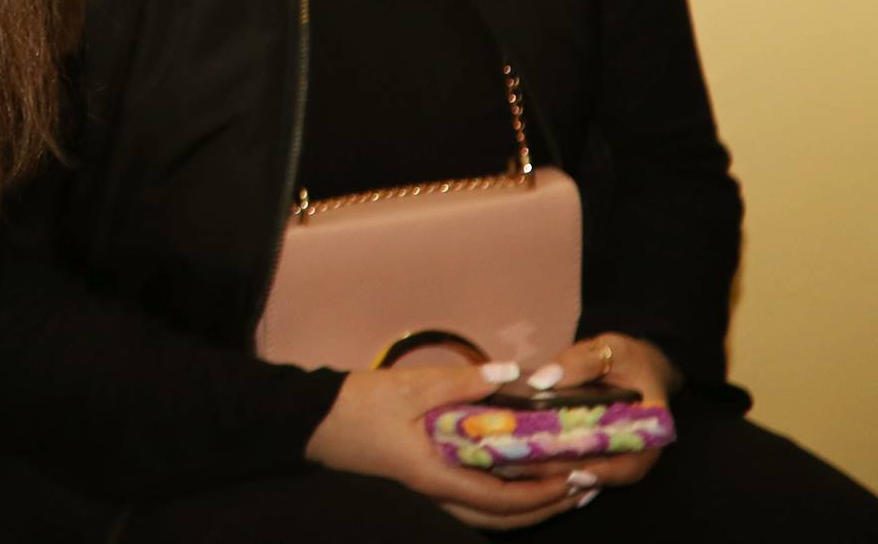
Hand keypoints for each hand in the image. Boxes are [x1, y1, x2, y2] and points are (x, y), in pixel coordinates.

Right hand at [306, 363, 582, 529]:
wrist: (309, 419)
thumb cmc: (356, 405)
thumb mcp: (409, 387)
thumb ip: (461, 382)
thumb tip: (511, 375)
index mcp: (436, 475)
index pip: (502, 499)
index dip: (543, 494)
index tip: (577, 478)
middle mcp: (435, 491)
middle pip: (501, 518)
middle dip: (546, 507)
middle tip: (583, 488)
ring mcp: (425, 489)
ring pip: (486, 512)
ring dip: (527, 504)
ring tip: (559, 485)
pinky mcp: (417, 479)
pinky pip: (470, 498)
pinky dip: (500, 495)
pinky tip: (510, 475)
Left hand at [505, 333, 675, 503]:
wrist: (632, 362)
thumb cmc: (627, 356)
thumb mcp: (611, 349)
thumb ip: (580, 363)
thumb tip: (541, 381)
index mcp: (649, 432)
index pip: (631, 465)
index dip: (604, 473)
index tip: (574, 475)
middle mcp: (631, 451)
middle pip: (598, 472)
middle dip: (562, 475)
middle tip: (525, 468)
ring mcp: (608, 452)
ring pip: (580, 470)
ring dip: (548, 472)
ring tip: (512, 465)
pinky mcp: (589, 447)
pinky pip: (569, 459)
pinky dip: (546, 460)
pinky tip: (516, 457)